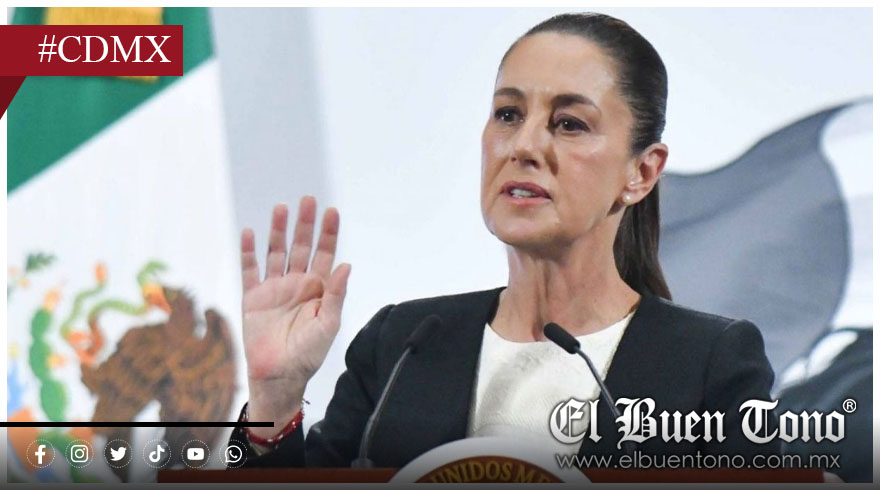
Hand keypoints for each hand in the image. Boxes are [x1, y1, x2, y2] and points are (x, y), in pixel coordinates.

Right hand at [240, 196, 350, 430]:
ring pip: (276, 252)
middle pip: (301, 246)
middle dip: (305, 224)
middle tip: (308, 200)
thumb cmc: (309, 353)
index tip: (332, 211)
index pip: (325, 254)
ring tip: (281, 208)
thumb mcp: (329, 324)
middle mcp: (297, 284)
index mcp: (319, 289)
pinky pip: (250, 270)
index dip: (329, 233)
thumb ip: (336, 294)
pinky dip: (249, 251)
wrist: (279, 375)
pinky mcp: (253, 297)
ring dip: (278, 231)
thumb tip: (346, 265)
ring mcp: (275, 288)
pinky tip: (250, 233)